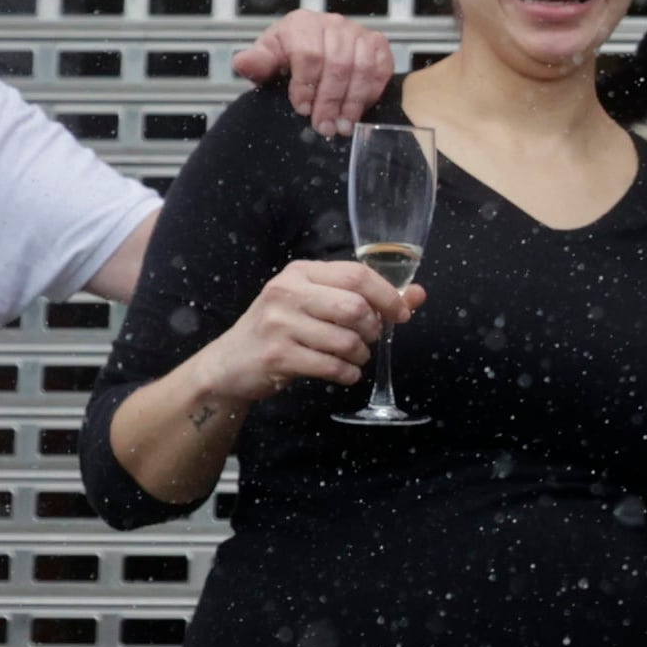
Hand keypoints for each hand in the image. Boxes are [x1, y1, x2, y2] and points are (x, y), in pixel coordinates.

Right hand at [196, 256, 414, 409]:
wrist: (230, 362)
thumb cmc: (280, 329)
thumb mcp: (317, 303)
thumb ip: (365, 296)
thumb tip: (416, 295)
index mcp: (301, 273)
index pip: (356, 275)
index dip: (387, 295)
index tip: (401, 314)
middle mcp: (287, 292)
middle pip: (354, 307)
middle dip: (373, 329)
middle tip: (369, 339)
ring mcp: (279, 324)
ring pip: (346, 340)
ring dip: (361, 355)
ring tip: (355, 357)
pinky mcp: (277, 356)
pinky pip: (332, 366)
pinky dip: (348, 373)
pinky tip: (345, 373)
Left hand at [228, 7, 400, 138]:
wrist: (310, 53)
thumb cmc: (288, 58)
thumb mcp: (267, 61)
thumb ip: (257, 63)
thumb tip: (244, 63)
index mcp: (302, 24)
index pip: (309, 54)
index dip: (306, 85)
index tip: (303, 110)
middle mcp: (333, 23)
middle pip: (337, 64)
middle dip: (330, 100)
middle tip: (324, 127)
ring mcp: (358, 33)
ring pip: (361, 68)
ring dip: (352, 102)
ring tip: (342, 126)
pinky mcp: (378, 45)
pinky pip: (381, 69)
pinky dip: (371, 93)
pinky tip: (359, 111)